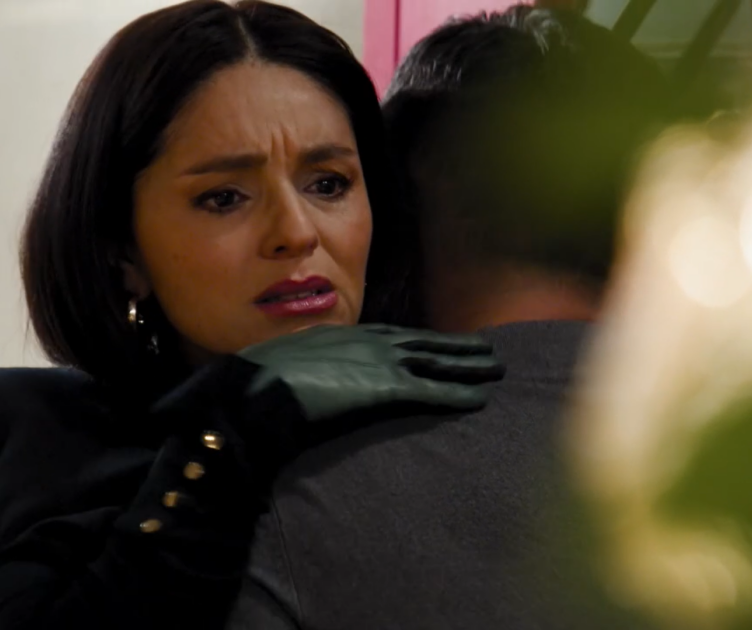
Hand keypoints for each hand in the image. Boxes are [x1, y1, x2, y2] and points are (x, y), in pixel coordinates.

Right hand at [238, 324, 504, 421]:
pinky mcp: (386, 389)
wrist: (254, 392)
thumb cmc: (258, 384)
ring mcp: (379, 364)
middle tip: (486, 348)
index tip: (439, 342)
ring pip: (436, 362)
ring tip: (497, 368)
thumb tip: (304, 382)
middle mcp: (367, 343)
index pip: (392, 335)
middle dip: (456, 346)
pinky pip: (432, 391)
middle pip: (423, 343)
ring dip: (469, 366)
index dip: (420, 339)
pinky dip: (458, 394)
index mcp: (342, 335)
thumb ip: (306, 371)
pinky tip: (480, 400)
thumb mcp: (284, 367)